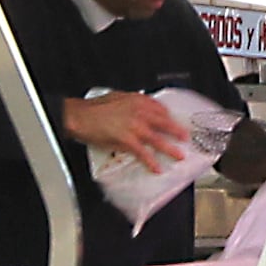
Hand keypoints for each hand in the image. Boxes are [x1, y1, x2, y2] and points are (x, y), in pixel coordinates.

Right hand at [63, 91, 190, 166]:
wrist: (80, 116)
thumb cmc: (94, 108)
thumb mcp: (117, 97)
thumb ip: (131, 103)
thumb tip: (140, 110)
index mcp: (137, 101)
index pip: (160, 108)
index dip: (169, 117)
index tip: (174, 122)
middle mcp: (139, 112)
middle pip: (164, 123)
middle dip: (177, 131)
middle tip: (186, 138)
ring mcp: (135, 127)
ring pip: (158, 139)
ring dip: (170, 148)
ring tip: (179, 155)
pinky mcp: (127, 140)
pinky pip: (143, 153)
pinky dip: (151, 161)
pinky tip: (156, 167)